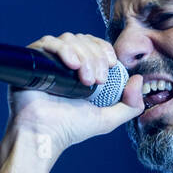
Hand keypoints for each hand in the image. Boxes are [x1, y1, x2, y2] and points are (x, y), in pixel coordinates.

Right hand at [6, 32, 143, 156]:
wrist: (43, 133)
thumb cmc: (71, 128)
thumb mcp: (108, 119)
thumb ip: (130, 105)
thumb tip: (139, 80)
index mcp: (81, 70)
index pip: (96, 45)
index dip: (105, 50)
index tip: (111, 65)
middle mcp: (64, 62)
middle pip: (84, 40)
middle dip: (96, 56)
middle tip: (97, 80)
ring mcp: (48, 60)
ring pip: (70, 39)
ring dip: (84, 55)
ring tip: (84, 79)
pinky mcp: (33, 60)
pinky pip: (49, 42)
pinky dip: (63, 49)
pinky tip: (72, 64)